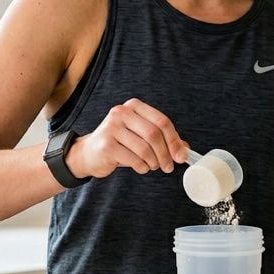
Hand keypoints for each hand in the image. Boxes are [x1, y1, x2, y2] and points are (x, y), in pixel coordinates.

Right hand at [70, 98, 184, 178]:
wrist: (89, 153)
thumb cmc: (120, 144)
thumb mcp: (141, 136)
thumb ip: (162, 139)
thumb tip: (184, 150)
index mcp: (133, 106)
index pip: (162, 121)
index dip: (174, 140)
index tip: (181, 156)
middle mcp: (121, 113)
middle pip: (154, 134)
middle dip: (165, 154)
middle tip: (169, 166)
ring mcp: (111, 128)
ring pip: (145, 148)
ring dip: (153, 162)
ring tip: (152, 166)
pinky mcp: (106, 145)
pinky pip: (134, 159)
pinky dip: (142, 167)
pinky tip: (140, 167)